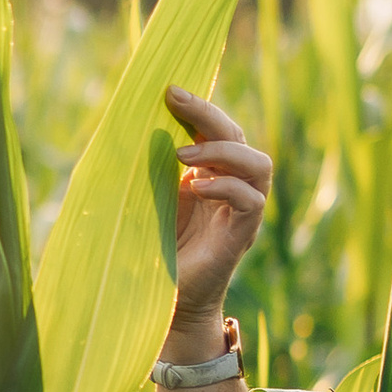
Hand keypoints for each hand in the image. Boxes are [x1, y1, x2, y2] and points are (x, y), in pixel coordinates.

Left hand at [163, 87, 270, 331]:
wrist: (165, 300)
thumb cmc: (154, 249)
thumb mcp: (151, 197)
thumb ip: (153, 166)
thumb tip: (134, 123)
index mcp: (212, 174)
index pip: (220, 130)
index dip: (201, 107)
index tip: (170, 90)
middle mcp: (233, 188)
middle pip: (239, 138)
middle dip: (209, 114)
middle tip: (175, 102)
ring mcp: (242, 212)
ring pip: (258, 164)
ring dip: (221, 151)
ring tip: (183, 155)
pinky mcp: (242, 235)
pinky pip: (252, 200)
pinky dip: (225, 187)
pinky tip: (195, 189)